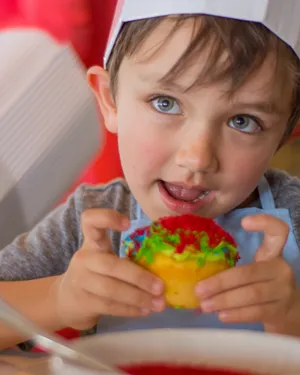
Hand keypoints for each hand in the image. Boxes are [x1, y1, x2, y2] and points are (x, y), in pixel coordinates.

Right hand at [53, 209, 164, 329]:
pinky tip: (145, 311)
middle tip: (160, 286)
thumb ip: (127, 259)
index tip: (128, 223)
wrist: (67, 300)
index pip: (90, 221)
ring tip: (159, 304)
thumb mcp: (105, 260)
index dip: (107, 218)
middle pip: (111, 265)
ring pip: (111, 290)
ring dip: (138, 297)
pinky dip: (130, 309)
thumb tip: (163, 269)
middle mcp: (84, 259)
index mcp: (92, 243)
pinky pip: (110, 306)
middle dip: (138, 276)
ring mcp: (81, 281)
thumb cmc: (95, 274)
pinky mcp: (83, 302)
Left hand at [195, 214, 296, 326]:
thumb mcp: (255, 269)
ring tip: (205, 304)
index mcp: (273, 254)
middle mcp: (280, 270)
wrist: (289, 312)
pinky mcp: (279, 311)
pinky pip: (256, 312)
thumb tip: (196, 271)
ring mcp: (282, 291)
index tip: (243, 222)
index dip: (264, 223)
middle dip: (221, 282)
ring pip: (251, 295)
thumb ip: (235, 266)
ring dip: (224, 300)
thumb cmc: (263, 285)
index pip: (277, 231)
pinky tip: (221, 315)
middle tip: (198, 289)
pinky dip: (236, 314)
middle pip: (249, 273)